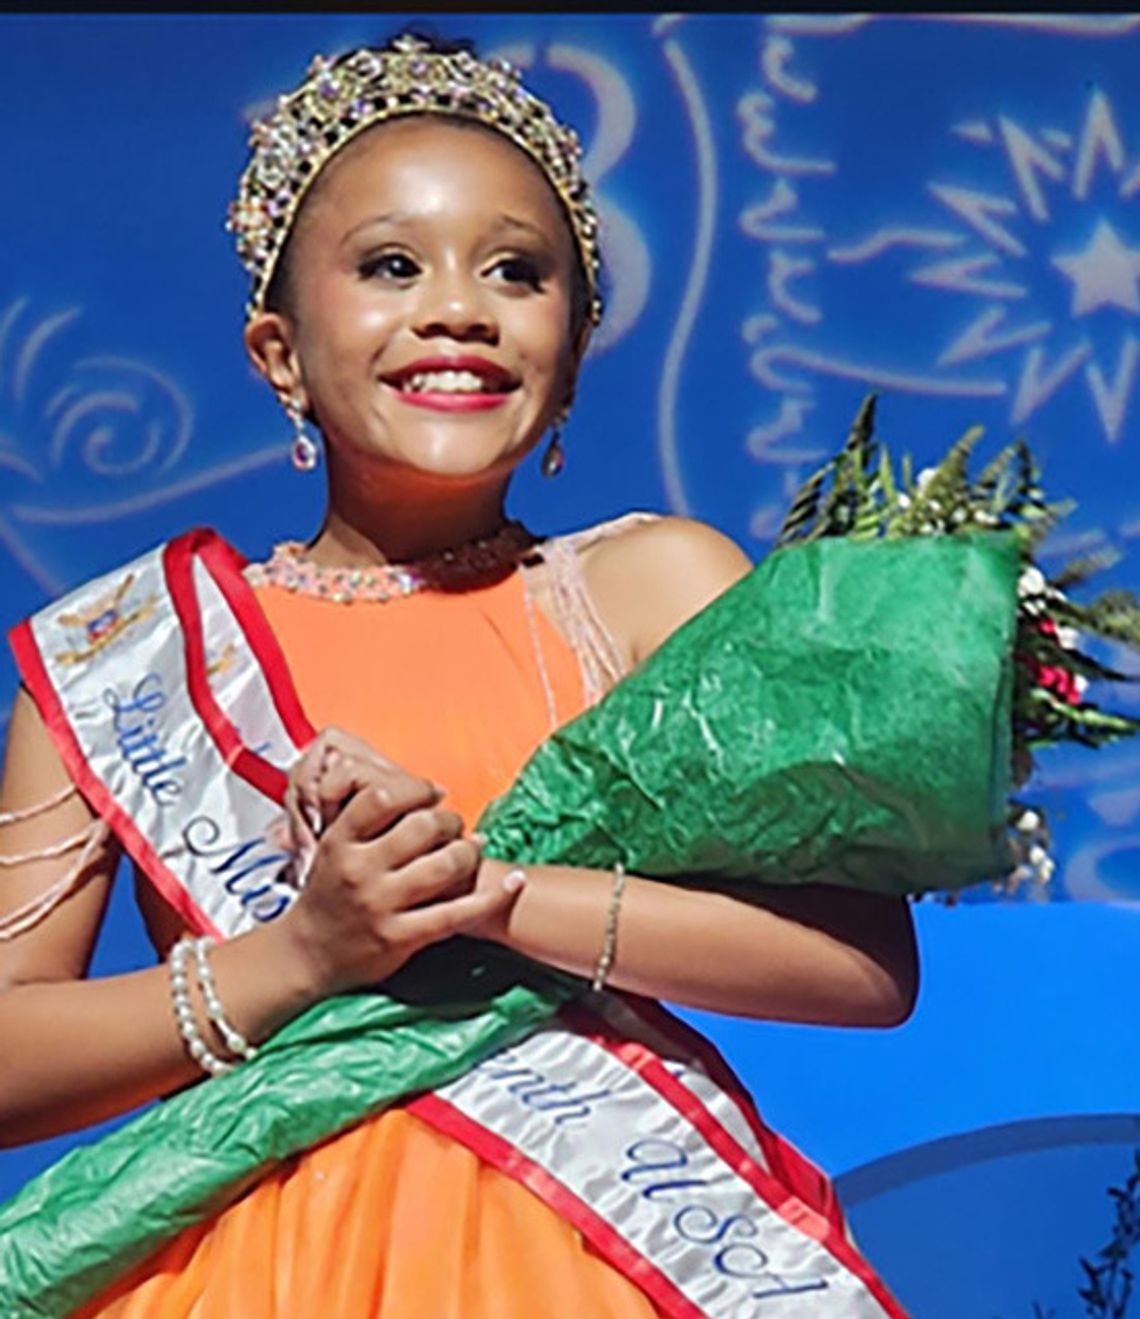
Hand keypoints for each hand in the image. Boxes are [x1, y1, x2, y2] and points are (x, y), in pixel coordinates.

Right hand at [276, 729, 524, 995]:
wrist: (305, 956)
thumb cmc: (328, 896)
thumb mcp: (332, 849)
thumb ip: (366, 821)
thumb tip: (422, 792)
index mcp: (339, 842)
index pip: (382, 797)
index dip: (417, 788)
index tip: (433, 793)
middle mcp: (359, 870)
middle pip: (422, 826)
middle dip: (448, 820)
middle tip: (453, 826)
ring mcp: (381, 905)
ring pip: (445, 865)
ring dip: (469, 852)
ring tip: (472, 850)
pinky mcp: (401, 937)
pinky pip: (459, 913)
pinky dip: (494, 896)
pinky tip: (514, 882)